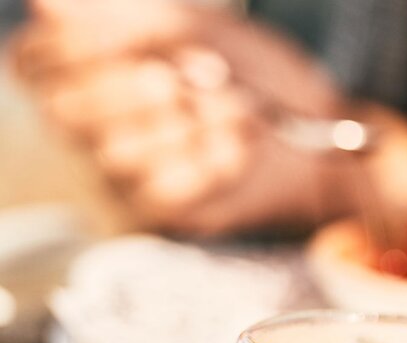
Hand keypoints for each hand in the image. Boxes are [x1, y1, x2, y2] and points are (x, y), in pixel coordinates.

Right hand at [9, 0, 406, 236]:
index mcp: (90, 71)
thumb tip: (46, 3)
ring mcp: (124, 175)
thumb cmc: (260, 76)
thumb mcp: (199, 29)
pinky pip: (161, 194)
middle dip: (142, 91)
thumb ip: (127, 20)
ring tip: (240, 110)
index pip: (37, 63)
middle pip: (69, 112)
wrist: (325, 132)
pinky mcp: (164, 214)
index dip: (85, 53)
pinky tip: (241, 150)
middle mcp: (93, 126)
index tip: (153, 51)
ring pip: (117, 156)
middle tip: (205, 75)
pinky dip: (210, 164)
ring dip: (191, 125)